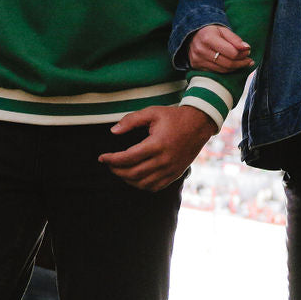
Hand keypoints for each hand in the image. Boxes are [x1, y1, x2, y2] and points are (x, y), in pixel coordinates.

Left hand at [99, 104, 215, 192]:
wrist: (199, 124)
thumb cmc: (174, 117)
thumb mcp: (152, 112)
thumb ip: (131, 120)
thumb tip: (113, 131)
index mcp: (157, 144)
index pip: (128, 157)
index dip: (112, 159)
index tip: (102, 158)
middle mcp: (164, 160)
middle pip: (133, 173)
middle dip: (116, 170)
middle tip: (109, 164)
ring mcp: (170, 169)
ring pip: (143, 183)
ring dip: (127, 180)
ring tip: (119, 171)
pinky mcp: (175, 174)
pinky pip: (155, 187)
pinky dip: (141, 185)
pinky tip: (134, 177)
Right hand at [186, 23, 252, 74]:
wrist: (192, 34)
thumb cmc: (210, 31)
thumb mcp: (223, 30)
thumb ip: (235, 39)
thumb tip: (246, 48)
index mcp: (208, 38)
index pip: (231, 52)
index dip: (242, 54)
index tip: (248, 52)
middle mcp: (201, 50)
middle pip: (227, 63)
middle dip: (241, 63)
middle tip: (248, 60)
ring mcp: (197, 60)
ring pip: (222, 70)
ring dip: (235, 68)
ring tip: (242, 63)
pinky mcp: (196, 66)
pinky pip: (215, 72)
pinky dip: (225, 70)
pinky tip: (231, 66)